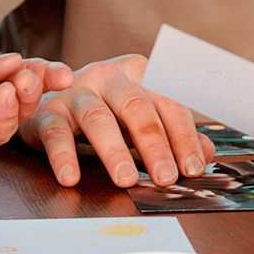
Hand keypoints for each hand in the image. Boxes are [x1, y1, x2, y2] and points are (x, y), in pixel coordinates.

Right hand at [18, 54, 213, 187]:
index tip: (193, 168)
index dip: (183, 137)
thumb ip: (174, 134)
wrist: (47, 97)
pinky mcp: (48, 111)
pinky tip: (71, 177)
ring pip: (98, 118)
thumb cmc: (108, 111)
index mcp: (139, 73)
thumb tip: (207, 154)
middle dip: (153, 144)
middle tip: (165, 178)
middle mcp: (108, 77)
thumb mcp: (142, 120)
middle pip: (136, 107)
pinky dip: (63, 156)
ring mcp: (77, 91)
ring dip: (113, 151)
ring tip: (126, 180)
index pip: (168, 103)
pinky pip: (56, 133)